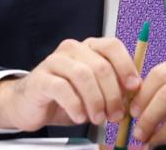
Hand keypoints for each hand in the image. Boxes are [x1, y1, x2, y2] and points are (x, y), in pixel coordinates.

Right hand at [0, 37, 139, 131]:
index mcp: (89, 47)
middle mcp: (72, 49)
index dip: (126, 66)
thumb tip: (135, 94)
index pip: (112, 46)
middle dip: (112, 94)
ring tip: (98, 118)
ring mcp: (54, 61)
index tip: (133, 87)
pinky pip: (62, 88)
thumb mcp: (95, 91)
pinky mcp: (40, 78)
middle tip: (115, 115)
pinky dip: (75, 105)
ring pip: (83, 75)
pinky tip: (79, 116)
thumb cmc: (66, 96)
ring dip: (95, 101)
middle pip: (100, 65)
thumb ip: (113, 88)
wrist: (30, 104)